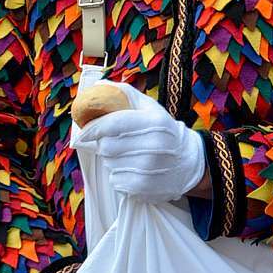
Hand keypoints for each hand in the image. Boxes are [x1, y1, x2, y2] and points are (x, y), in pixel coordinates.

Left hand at [76, 102, 204, 201]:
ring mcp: (149, 168)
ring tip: (126, 156)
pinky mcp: (145, 187)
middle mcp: (154, 145)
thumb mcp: (151, 108)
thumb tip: (98, 85)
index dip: (93, 128)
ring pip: (109, 164)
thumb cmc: (164, 131)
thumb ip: (125, 94)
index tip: (83, 132)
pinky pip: (116, 181)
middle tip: (113, 142)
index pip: (114, 124)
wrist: (189, 162)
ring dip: (111, 160)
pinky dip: (118, 176)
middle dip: (104, 144)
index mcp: (154, 122)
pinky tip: (131, 169)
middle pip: (107, 146)